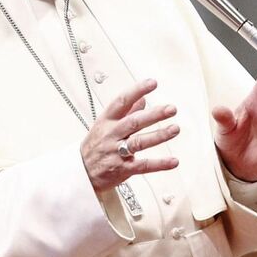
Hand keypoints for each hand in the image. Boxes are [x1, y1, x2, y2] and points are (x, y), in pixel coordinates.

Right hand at [81, 78, 179, 192]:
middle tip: (170, 109)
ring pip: (139, 143)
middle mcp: (111, 135)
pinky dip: (159, 164)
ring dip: (159, 135)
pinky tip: (173, 161)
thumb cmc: (95, 145)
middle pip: (134, 122)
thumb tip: (143, 99)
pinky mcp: (123, 169)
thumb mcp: (105, 124)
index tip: (152, 83)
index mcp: (107, 121)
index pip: (122, 102)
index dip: (137, 91)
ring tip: (174, 129)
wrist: (81, 172)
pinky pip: (143, 166)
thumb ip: (126, 112)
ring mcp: (117, 153)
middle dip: (154, 115)